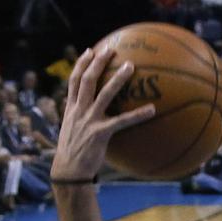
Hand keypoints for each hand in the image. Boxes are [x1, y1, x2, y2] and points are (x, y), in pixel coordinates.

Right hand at [50, 47, 155, 181]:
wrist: (68, 171)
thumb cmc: (74, 154)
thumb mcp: (74, 132)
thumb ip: (83, 120)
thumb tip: (96, 117)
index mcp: (71, 108)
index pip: (74, 80)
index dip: (81, 64)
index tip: (90, 51)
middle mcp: (78, 110)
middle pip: (87, 80)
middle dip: (98, 62)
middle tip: (111, 49)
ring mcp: (89, 120)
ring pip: (104, 93)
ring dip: (118, 78)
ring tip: (131, 66)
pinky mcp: (100, 133)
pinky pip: (123, 121)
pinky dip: (138, 114)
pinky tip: (153, 109)